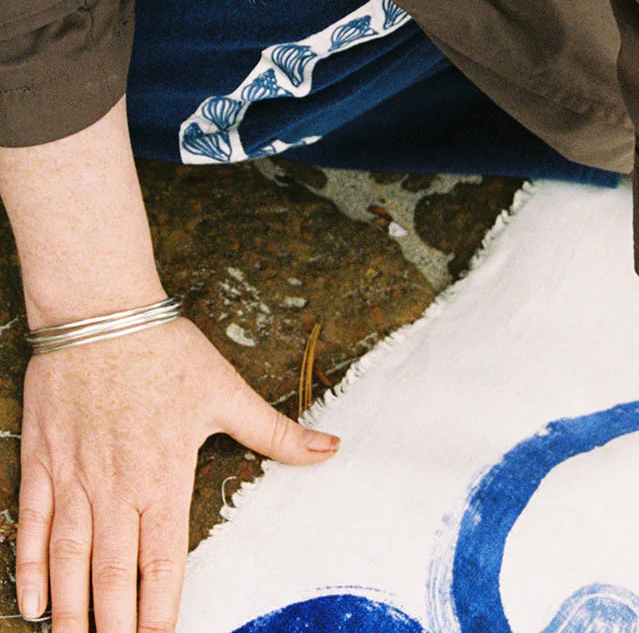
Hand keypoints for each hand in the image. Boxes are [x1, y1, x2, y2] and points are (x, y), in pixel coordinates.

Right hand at [15, 318, 339, 631]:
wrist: (102, 314)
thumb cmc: (167, 352)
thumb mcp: (228, 391)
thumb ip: (276, 432)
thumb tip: (331, 448)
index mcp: (165, 476)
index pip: (164, 561)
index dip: (162, 608)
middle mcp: (117, 489)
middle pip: (113, 574)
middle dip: (116, 623)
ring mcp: (74, 479)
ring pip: (69, 561)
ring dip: (73, 610)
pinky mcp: (43, 463)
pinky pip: (32, 527)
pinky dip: (29, 569)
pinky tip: (34, 604)